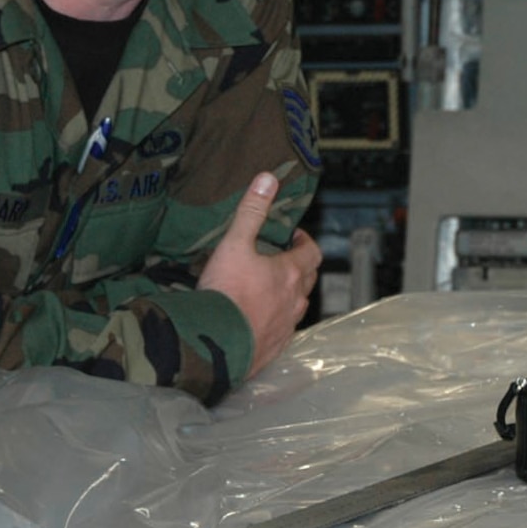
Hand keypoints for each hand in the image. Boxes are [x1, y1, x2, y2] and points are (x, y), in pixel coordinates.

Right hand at [198, 172, 321, 378]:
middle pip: (308, 281)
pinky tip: (260, 322)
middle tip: (282, 260)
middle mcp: (294, 302)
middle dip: (300, 267)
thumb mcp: (234, 244)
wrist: (214, 344)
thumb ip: (251, 211)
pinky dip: (277, 322)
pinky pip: (282, 332)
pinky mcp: (272, 349)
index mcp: (289, 274)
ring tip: (270, 290)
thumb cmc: (226, 292)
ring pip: (297, 308)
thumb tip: (268, 178)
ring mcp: (285, 328)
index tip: (294, 238)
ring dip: (289, 296)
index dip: (306, 242)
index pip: (312, 253)